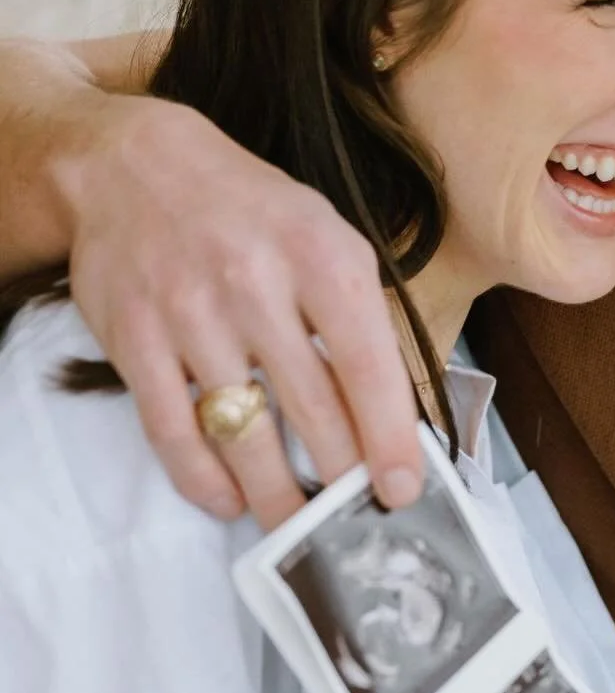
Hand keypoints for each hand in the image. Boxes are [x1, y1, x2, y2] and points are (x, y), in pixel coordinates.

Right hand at [59, 95, 422, 528]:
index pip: (367, 364)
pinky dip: (203, 478)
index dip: (389, 437)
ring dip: (276, 493)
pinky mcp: (134, 339)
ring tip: (299, 527)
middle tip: (355, 519)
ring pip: (243, 430)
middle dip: (339, 477)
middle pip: (310, 408)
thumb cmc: (252, 212)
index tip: (402, 489)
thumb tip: (393, 416)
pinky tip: (229, 499)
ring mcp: (189, 313)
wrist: (135, 165)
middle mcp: (254, 284)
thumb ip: (360, 318)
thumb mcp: (327, 238)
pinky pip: (172, 429)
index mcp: (320, 257)